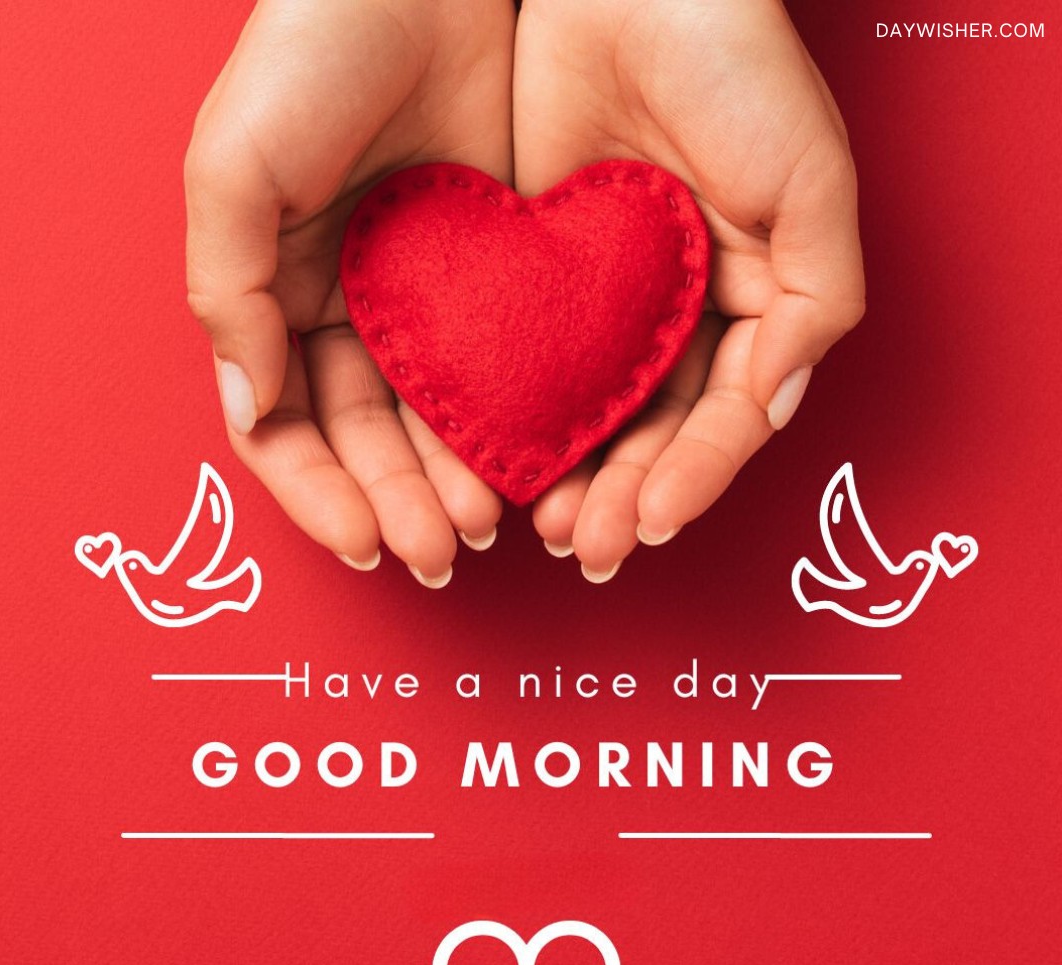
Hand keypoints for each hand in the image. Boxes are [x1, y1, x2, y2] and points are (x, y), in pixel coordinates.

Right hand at [185, 0, 514, 585]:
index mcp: (276, 300)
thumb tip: (248, 405)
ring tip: (489, 525)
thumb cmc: (310, 52)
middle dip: (398, 505)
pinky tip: (530, 461)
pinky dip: (505, 422)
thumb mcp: (233, 168)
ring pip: (434, 421)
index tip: (364, 544)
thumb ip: (227, 292)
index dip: (319, 496)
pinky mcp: (494, 278)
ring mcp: (423, 303)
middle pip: (367, 442)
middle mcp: (348, 314)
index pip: (287, 429)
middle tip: (442, 554)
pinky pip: (498, 369)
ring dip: (454, 481)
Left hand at [514, 0, 864, 580]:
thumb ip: (812, 307)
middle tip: (589, 547)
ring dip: (571, 476)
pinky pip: (526, 361)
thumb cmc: (739, 71)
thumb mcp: (812, 190)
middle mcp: (675, 320)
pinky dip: (518, 415)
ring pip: (588, 414)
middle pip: (651, 434)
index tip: (655, 522)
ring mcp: (605, 306)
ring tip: (546, 525)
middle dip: (624, 496)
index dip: (692, 477)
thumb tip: (774, 406)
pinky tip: (498, 456)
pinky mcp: (537, 277)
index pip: (721, 420)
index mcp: (747, 311)